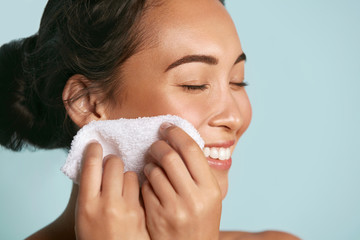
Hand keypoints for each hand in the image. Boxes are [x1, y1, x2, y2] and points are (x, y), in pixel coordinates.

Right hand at [75, 142, 149, 239]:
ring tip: (123, 184)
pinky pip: (141, 187)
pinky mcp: (142, 212)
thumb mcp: (84, 216)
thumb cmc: (95, 237)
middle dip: (112, 161)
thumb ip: (89, 191)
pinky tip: (133, 193)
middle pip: (113, 164)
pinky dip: (137, 186)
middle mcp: (106, 204)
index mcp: (86, 205)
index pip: (90, 167)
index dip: (93, 151)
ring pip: (129, 173)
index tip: (95, 145)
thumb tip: (94, 164)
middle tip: (112, 165)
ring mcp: (126, 208)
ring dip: (126, 174)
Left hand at [142, 123, 221, 239]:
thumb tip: (182, 141)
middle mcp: (194, 198)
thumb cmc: (201, 220)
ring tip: (152, 164)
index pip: (191, 150)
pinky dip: (146, 180)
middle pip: (169, 156)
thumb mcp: (210, 198)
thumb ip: (199, 172)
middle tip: (156, 144)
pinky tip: (150, 182)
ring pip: (154, 171)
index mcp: (210, 189)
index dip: (177, 133)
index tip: (168, 127)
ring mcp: (173, 208)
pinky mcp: (156, 216)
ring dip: (150, 163)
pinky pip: (146, 188)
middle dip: (159, 145)